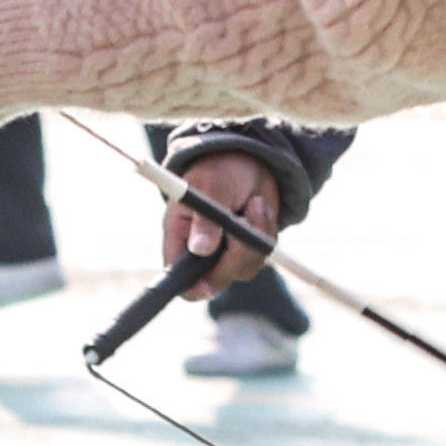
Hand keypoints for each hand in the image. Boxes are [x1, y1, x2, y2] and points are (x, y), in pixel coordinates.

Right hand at [167, 144, 288, 281]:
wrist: (248, 158)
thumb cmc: (220, 167)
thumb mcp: (211, 186)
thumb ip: (205, 219)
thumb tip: (201, 249)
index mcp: (180, 237)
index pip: (178, 277)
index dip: (190, 287)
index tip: (208, 286)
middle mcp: (201, 251)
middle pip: (216, 280)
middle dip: (235, 256)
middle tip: (242, 224)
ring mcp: (227, 252)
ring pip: (246, 268)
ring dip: (255, 236)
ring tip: (253, 203)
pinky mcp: (251, 248)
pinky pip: (264, 253)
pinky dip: (267, 231)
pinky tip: (259, 207)